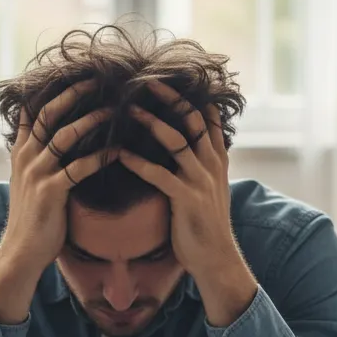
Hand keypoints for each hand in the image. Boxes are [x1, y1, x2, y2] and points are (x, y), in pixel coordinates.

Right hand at [0, 80, 115, 323]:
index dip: (52, 91)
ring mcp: (37, 174)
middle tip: (98, 80)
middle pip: (49, 114)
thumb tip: (54, 145)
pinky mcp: (51, 192)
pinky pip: (79, 167)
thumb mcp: (28, 184)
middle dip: (74, 94)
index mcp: (20, 153)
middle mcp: (26, 158)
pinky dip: (101, 156)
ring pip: (65, 135)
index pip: (32, 111)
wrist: (21, 252)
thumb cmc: (33, 220)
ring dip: (92, 120)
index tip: (75, 74)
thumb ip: (37, 161)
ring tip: (115, 109)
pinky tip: (120, 151)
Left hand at [119, 81, 257, 325]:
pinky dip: (139, 163)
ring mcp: (200, 181)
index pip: (207, 118)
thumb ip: (198, 166)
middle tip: (147, 80)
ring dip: (152, 122)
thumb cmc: (204, 226)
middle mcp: (211, 165)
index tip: (167, 77)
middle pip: (192, 120)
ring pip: (177, 141)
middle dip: (171, 98)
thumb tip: (183, 148)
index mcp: (217, 160)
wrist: (216, 259)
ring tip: (130, 109)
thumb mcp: (208, 190)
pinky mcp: (186, 199)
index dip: (189, 96)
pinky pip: (160, 175)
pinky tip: (120, 154)